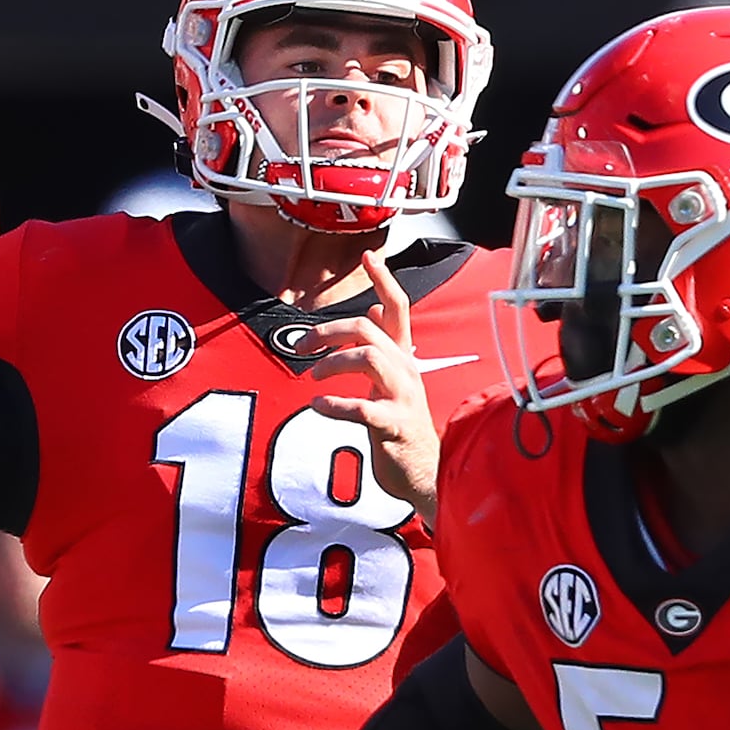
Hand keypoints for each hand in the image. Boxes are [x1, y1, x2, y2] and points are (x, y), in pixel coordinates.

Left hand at [302, 249, 439, 522]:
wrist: (426, 474)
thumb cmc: (403, 427)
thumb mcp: (395, 381)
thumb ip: (386, 347)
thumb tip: (375, 309)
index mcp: (405, 359)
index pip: (399, 308)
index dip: (383, 279)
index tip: (367, 255)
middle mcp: (407, 371)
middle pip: (368, 328)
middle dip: (328, 332)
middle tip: (303, 347)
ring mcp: (403, 397)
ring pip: (368, 357)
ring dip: (333, 363)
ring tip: (312, 378)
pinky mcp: (395, 426)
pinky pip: (362, 408)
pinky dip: (335, 405)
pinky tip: (318, 406)